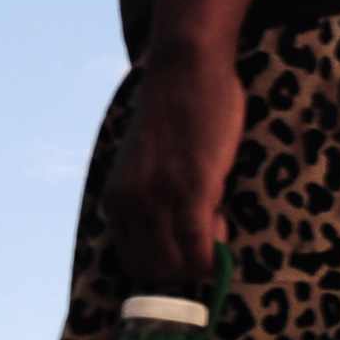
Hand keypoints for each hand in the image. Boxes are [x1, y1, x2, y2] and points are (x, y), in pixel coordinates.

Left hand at [99, 46, 243, 298]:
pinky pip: (200, 244)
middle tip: (209, 233)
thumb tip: (172, 230)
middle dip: (186, 266)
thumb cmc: (175, 112)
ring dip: (203, 257)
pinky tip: (224, 218)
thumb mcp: (146, 165)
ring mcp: (160, 197)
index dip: (169, 264)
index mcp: (116, 201)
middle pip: (154, 271)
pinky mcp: (193, 186)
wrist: (185, 69)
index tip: (190, 242)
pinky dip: (215, 250)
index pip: (135, 263)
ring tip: (217, 219)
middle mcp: (130, 204)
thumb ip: (150, 197)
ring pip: (177, 265)